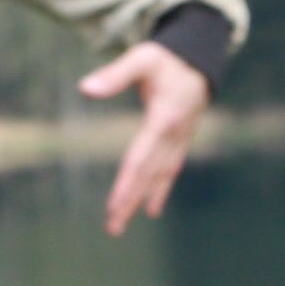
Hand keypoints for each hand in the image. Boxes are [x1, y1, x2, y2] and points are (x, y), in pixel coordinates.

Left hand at [81, 39, 213, 231]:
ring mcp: (181, 140)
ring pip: (160, 176)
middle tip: (112, 228)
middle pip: (148, 175)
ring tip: (124, 222)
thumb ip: (114, 74)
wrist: (199, 58)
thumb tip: (85, 88)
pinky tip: (152, 207)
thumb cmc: (166, 57)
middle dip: (130, 202)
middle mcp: (174, 136)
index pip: (140, 160)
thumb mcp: (141, 59)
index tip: (113, 207)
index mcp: (163, 120)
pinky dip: (160, 189)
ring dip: (142, 200)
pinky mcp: (182, 140)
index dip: (126, 185)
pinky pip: (170, 169)